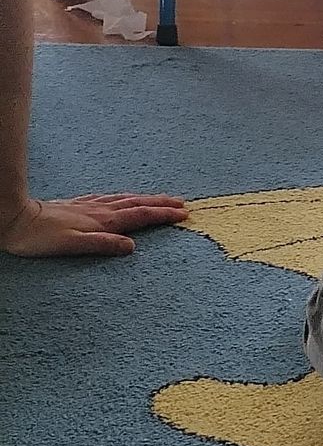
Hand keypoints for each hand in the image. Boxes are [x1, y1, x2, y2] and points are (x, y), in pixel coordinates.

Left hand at [0, 192, 186, 258]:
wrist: (14, 219)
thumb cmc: (40, 238)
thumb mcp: (73, 246)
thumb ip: (103, 245)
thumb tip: (131, 247)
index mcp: (102, 222)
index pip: (140, 216)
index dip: (163, 215)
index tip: (183, 214)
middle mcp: (99, 211)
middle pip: (137, 204)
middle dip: (161, 204)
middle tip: (183, 204)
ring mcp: (88, 206)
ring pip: (124, 199)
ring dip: (145, 199)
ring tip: (162, 198)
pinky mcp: (77, 205)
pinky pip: (108, 199)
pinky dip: (123, 198)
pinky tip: (123, 198)